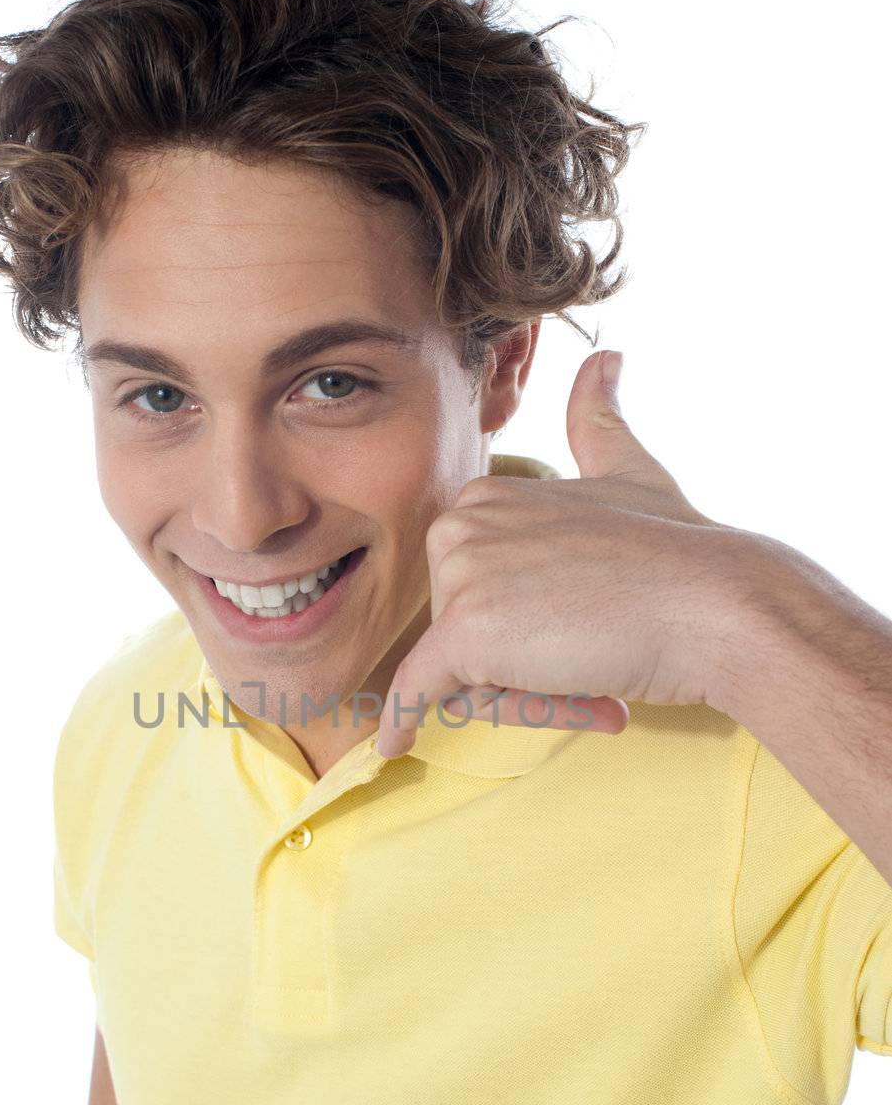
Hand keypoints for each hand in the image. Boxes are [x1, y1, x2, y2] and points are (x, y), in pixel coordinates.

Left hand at [376, 350, 743, 757]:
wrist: (713, 602)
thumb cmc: (679, 549)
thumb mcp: (629, 469)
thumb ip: (599, 421)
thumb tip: (606, 359)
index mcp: (484, 496)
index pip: (473, 596)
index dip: (525, 627)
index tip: (583, 628)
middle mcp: (460, 525)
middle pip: (460, 635)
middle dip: (517, 665)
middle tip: (594, 656)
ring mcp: (461, 576)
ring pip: (459, 672)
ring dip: (521, 694)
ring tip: (591, 674)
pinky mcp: (465, 633)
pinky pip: (418, 688)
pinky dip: (402, 719)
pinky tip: (392, 745)